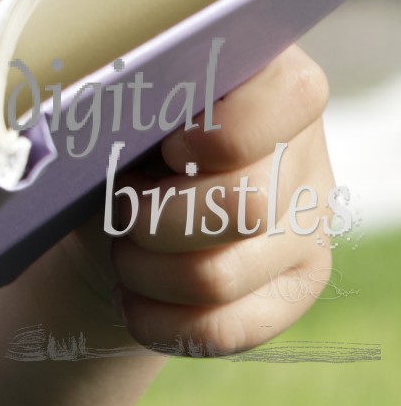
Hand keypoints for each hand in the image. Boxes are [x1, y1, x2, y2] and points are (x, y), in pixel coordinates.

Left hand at [65, 44, 339, 356]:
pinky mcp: (295, 285)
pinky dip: (158, 319)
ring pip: (220, 274)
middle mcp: (303, 150)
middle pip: (245, 205)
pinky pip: (227, 328)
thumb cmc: (112, 130)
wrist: (113, 202)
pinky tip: (130, 295)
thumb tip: (96, 115)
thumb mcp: (116, 99)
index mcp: (270, 77)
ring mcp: (309, 224)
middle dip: (152, 215)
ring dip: (143, 268)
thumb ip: (127, 93)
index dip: (220, 133)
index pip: (292, 98)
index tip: (166, 145)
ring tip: (120, 244)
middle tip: (119, 200)